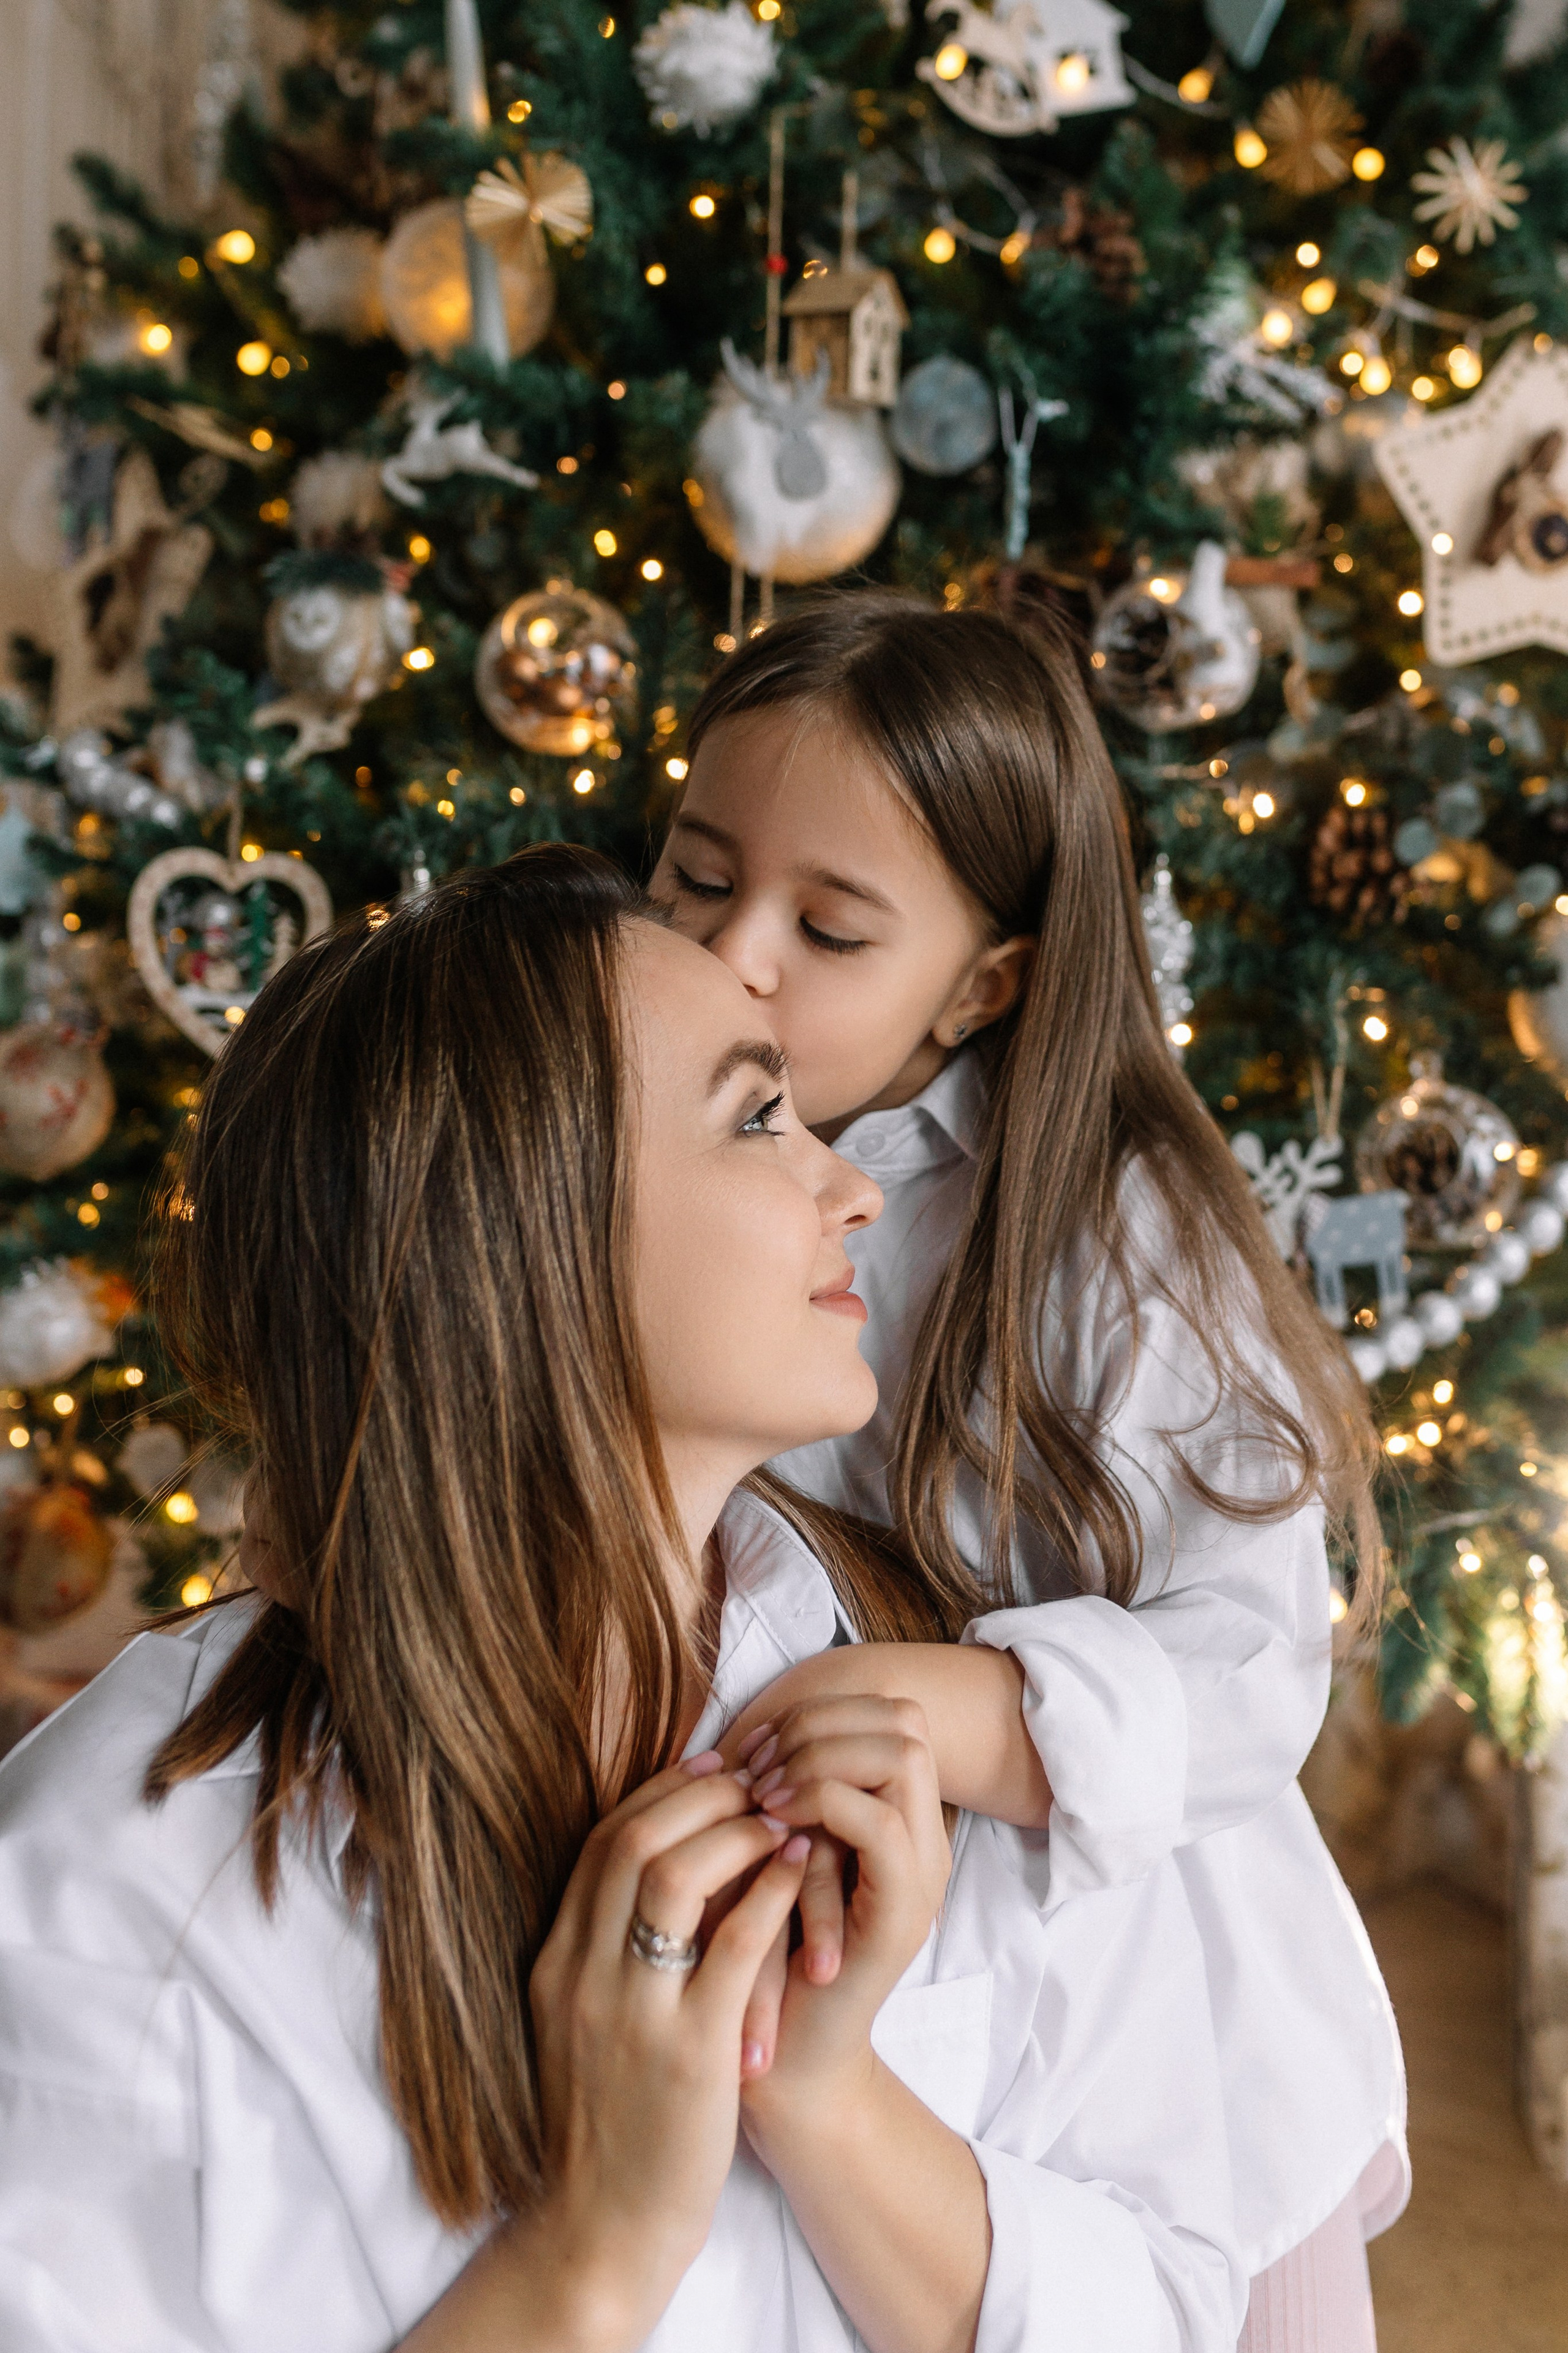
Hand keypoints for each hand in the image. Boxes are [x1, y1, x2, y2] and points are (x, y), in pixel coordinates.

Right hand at [499, 1757, 806, 2350]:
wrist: (599, 2227)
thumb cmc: (605, 2119)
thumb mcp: (579, 2020)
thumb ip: (601, 1946)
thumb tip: (647, 1865)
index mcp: (556, 1962)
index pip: (601, 1843)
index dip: (659, 1793)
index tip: (710, 1765)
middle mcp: (583, 1975)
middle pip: (631, 1843)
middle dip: (697, 1794)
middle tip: (755, 1773)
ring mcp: (631, 2012)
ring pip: (672, 1878)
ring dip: (731, 1832)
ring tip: (780, 1816)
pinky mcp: (688, 2052)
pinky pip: (733, 1946)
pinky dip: (769, 1893)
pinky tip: (800, 1870)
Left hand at [723, 1641, 1046, 2075]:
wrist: (783, 2059)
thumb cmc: (761, 1953)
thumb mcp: (769, 1856)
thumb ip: (779, 1795)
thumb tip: (745, 1732)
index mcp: (899, 1818)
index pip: (891, 1710)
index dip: (822, 1708)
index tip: (758, 1746)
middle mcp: (924, 1838)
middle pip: (904, 1721)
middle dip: (821, 1724)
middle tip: (761, 1764)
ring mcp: (922, 1873)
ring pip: (901, 1755)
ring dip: (821, 1759)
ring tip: (764, 1791)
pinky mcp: (903, 1912)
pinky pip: (878, 1822)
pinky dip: (822, 1805)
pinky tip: (772, 1823)